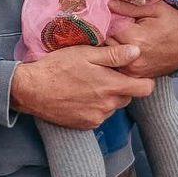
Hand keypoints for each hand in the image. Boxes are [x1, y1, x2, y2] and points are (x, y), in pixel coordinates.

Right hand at [11, 44, 154, 128]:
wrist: (31, 90)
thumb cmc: (57, 67)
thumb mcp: (84, 53)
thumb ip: (113, 55)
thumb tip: (137, 51)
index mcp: (111, 85)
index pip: (145, 88)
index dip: (142, 79)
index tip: (130, 72)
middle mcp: (108, 105)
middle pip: (128, 97)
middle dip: (120, 86)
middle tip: (102, 74)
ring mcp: (98, 117)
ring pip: (113, 106)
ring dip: (107, 97)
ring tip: (87, 84)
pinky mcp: (87, 124)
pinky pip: (100, 115)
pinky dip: (94, 106)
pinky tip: (79, 96)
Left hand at [107, 0, 177, 77]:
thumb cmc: (175, 24)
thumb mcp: (156, 9)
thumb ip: (130, 7)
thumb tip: (109, 4)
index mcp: (135, 38)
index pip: (107, 27)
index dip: (109, 20)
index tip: (115, 16)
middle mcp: (132, 57)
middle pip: (107, 42)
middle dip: (109, 33)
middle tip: (119, 27)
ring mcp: (135, 69)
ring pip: (110, 56)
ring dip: (112, 46)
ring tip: (123, 37)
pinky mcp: (137, 76)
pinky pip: (118, 66)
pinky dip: (119, 58)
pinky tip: (126, 49)